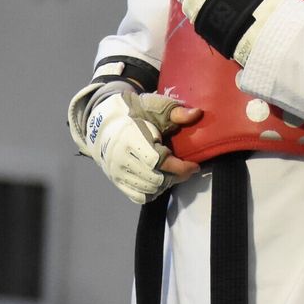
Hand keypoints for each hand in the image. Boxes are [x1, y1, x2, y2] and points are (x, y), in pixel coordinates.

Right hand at [68, 82, 202, 202]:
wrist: (106, 124)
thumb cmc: (135, 114)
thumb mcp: (155, 107)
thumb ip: (176, 112)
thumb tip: (197, 114)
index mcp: (131, 139)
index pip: (158, 161)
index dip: (180, 166)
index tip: (193, 165)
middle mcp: (121, 159)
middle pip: (155, 179)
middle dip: (176, 176)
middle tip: (186, 169)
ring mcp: (117, 172)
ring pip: (148, 190)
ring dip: (166, 184)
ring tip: (174, 173)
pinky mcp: (117, 181)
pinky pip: (138, 196)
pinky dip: (153, 192)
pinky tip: (160, 182)